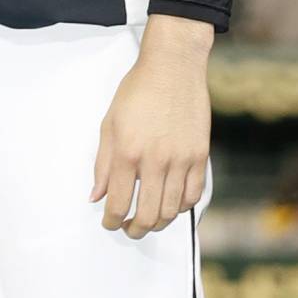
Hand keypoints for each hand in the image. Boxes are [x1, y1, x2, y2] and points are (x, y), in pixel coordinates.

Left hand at [90, 17, 212, 237]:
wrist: (172, 69)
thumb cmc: (137, 92)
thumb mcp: (109, 124)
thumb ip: (102, 164)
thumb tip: (96, 196)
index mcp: (127, 152)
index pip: (119, 202)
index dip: (112, 220)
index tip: (109, 223)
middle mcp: (155, 160)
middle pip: (148, 215)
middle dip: (135, 229)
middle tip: (128, 229)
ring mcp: (181, 160)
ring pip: (172, 210)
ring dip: (159, 222)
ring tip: (148, 220)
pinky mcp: (200, 157)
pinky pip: (194, 195)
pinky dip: (182, 207)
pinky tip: (171, 204)